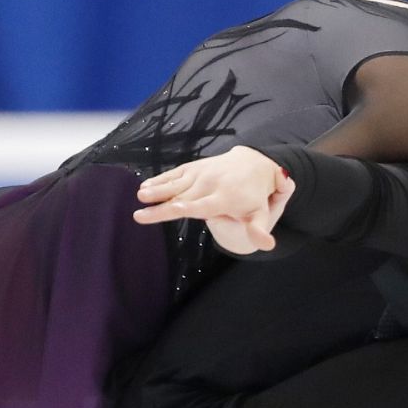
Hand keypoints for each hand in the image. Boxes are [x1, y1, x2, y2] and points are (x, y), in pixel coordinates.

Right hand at [133, 147, 295, 253]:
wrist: (253, 163)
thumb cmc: (254, 196)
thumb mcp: (260, 213)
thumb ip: (258, 229)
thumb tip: (267, 245)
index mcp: (223, 199)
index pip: (201, 206)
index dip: (185, 208)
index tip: (172, 210)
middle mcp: (209, 185)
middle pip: (182, 197)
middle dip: (161, 205)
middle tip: (140, 214)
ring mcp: (200, 174)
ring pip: (175, 184)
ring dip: (157, 189)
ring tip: (140, 196)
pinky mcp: (194, 167)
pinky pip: (174, 174)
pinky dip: (160, 179)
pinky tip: (145, 186)